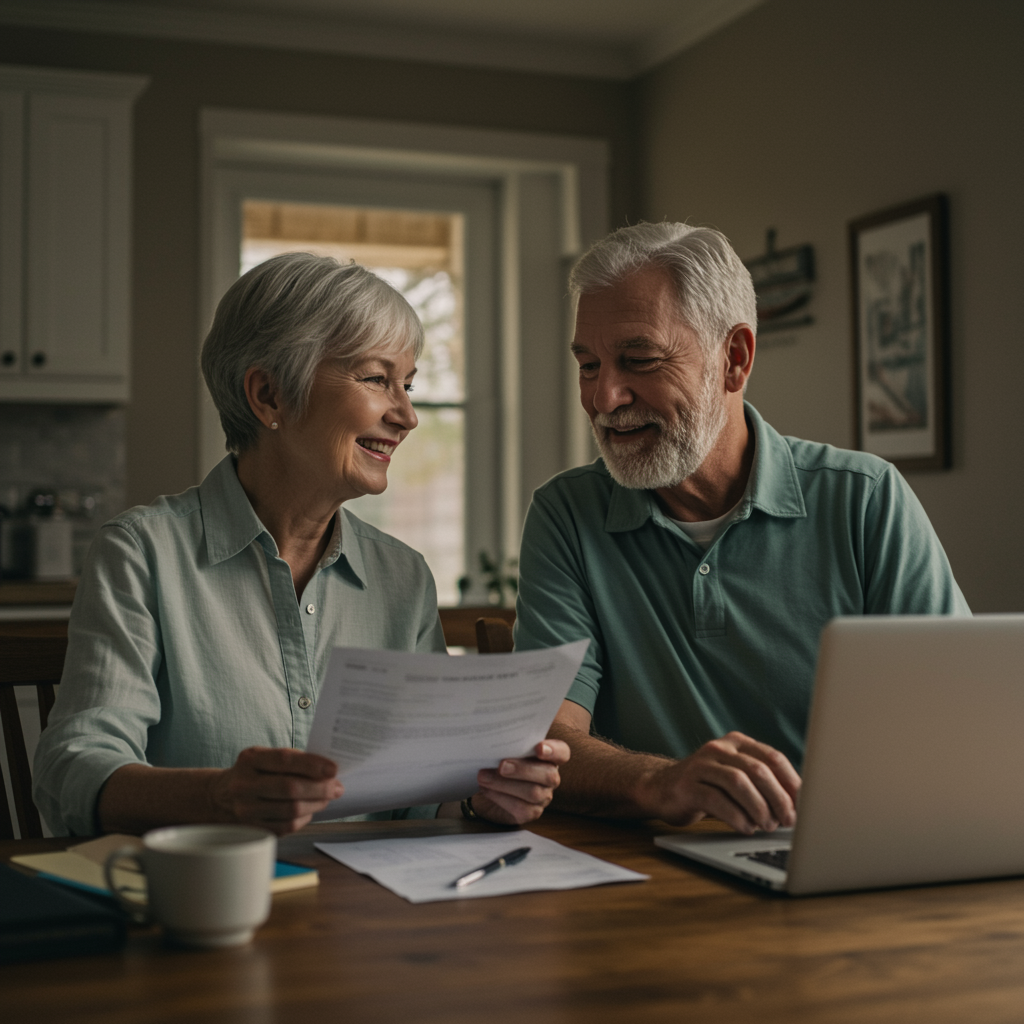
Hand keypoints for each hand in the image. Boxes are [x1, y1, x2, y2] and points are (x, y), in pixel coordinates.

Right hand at [208, 746, 341, 834]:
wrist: (220, 797)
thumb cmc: (253, 773)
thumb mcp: (265, 757)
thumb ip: (292, 760)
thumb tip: (327, 771)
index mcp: (250, 760)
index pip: (285, 760)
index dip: (312, 765)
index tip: (333, 769)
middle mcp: (244, 785)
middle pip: (290, 788)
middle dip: (320, 788)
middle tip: (337, 787)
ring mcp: (246, 810)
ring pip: (291, 810)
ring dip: (316, 804)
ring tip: (326, 797)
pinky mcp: (253, 828)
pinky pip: (286, 826)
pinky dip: (304, 818)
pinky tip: (309, 809)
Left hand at [470, 740, 570, 824]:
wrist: (488, 785)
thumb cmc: (499, 760)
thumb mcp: (505, 748)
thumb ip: (509, 741)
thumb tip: (497, 735)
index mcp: (550, 757)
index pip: (562, 752)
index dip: (553, 750)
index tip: (538, 747)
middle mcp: (550, 777)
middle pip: (547, 774)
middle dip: (522, 769)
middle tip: (501, 765)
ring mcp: (543, 796)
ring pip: (533, 793)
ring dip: (505, 784)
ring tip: (483, 777)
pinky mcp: (531, 812)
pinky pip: (521, 808)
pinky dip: (500, 798)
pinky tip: (486, 789)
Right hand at [642, 731, 800, 834]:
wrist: (661, 788)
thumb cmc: (708, 787)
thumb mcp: (735, 777)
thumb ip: (761, 783)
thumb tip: (798, 806)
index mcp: (736, 742)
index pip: (772, 757)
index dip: (792, 782)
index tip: (803, 805)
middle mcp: (718, 748)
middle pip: (757, 770)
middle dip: (778, 798)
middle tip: (788, 820)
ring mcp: (700, 765)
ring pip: (738, 782)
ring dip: (758, 807)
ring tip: (767, 825)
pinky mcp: (686, 785)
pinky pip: (716, 799)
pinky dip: (736, 817)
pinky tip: (746, 828)